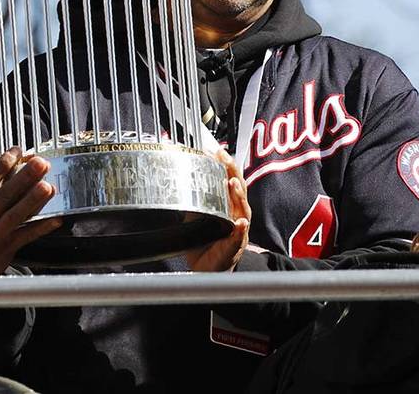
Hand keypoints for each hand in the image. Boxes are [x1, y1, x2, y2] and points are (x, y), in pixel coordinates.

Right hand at [0, 147, 62, 276]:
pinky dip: (41, 227)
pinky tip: (54, 218)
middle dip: (24, 177)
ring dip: (33, 200)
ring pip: (15, 215)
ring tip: (47, 187)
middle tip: (40, 163)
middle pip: (3, 195)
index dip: (4, 163)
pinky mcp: (5, 250)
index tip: (18, 151)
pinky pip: (26, 236)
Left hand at [185, 149, 250, 271]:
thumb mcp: (194, 214)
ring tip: (233, 184)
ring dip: (238, 196)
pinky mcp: (234, 248)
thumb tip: (176, 178)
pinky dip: (240, 229)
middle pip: (239, 189)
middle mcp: (235, 215)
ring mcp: (237, 231)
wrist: (206, 268)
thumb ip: (191, 198)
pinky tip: (240, 223)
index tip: (218, 150)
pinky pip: (238, 237)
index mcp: (227, 205)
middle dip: (233, 172)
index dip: (225, 165)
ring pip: (242, 210)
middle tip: (225, 158)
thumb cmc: (205, 240)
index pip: (230, 180)